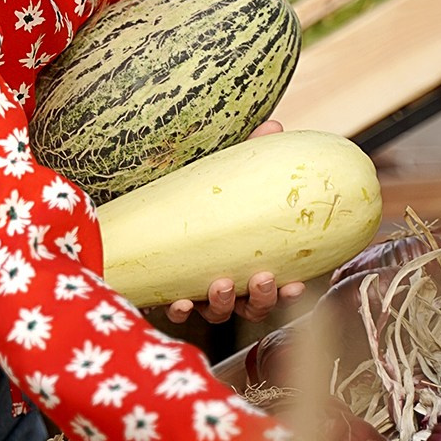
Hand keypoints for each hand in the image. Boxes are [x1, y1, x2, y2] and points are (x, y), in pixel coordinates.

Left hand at [165, 121, 305, 325]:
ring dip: (222, 303)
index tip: (296, 284)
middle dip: (260, 297)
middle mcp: (228, 283)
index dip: (289, 292)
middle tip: (260, 277)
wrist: (144, 216)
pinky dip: (180, 310)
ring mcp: (198, 294)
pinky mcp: (167, 296)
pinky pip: (175, 311)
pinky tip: (180, 302)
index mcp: (247, 262)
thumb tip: (274, 127)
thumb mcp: (222, 177)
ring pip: (217, 313)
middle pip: (252, 306)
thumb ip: (248, 155)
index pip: (277, 285)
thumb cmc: (198, 198)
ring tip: (220, 283)